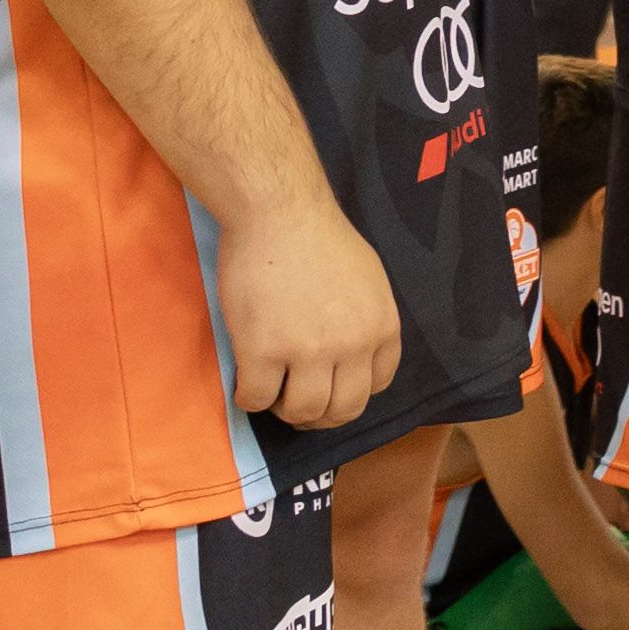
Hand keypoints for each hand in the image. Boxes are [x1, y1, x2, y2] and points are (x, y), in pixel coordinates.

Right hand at [213, 198, 403, 429]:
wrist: (280, 214)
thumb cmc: (321, 239)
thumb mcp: (369, 281)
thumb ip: (367, 320)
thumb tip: (357, 354)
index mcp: (382, 328)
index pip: (377, 386)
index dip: (350, 393)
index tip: (329, 388)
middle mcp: (352, 346)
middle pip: (342, 409)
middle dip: (319, 415)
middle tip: (296, 403)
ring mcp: (307, 352)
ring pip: (301, 411)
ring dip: (284, 410)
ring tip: (272, 392)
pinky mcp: (262, 352)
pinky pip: (256, 399)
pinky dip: (249, 399)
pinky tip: (246, 383)